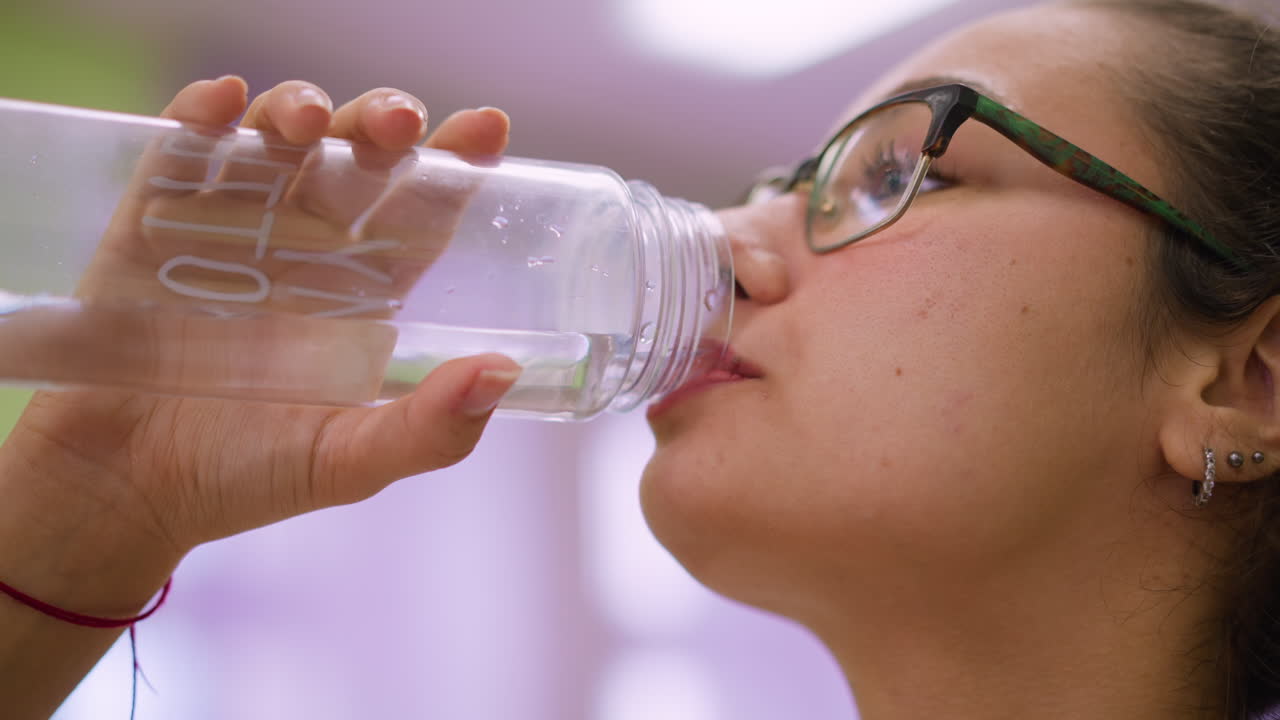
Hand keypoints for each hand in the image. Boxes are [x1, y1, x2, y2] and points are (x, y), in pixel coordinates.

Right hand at [0, 77, 520, 569]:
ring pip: (277, 142)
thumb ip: (430, 430)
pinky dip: (199, 118)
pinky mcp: (152, 228)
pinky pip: (180, 156)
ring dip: (298, 110)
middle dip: (382, 125)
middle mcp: (304, 251)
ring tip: (309, 120)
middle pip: (356, 161)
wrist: (124, 494)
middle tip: (399, 122)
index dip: (455, 168)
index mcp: (362, 295)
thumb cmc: (245, 479)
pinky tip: (224, 101)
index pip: (420, 214)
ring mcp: (229, 232)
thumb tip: (504, 373)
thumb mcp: (349, 462)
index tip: (487, 128)